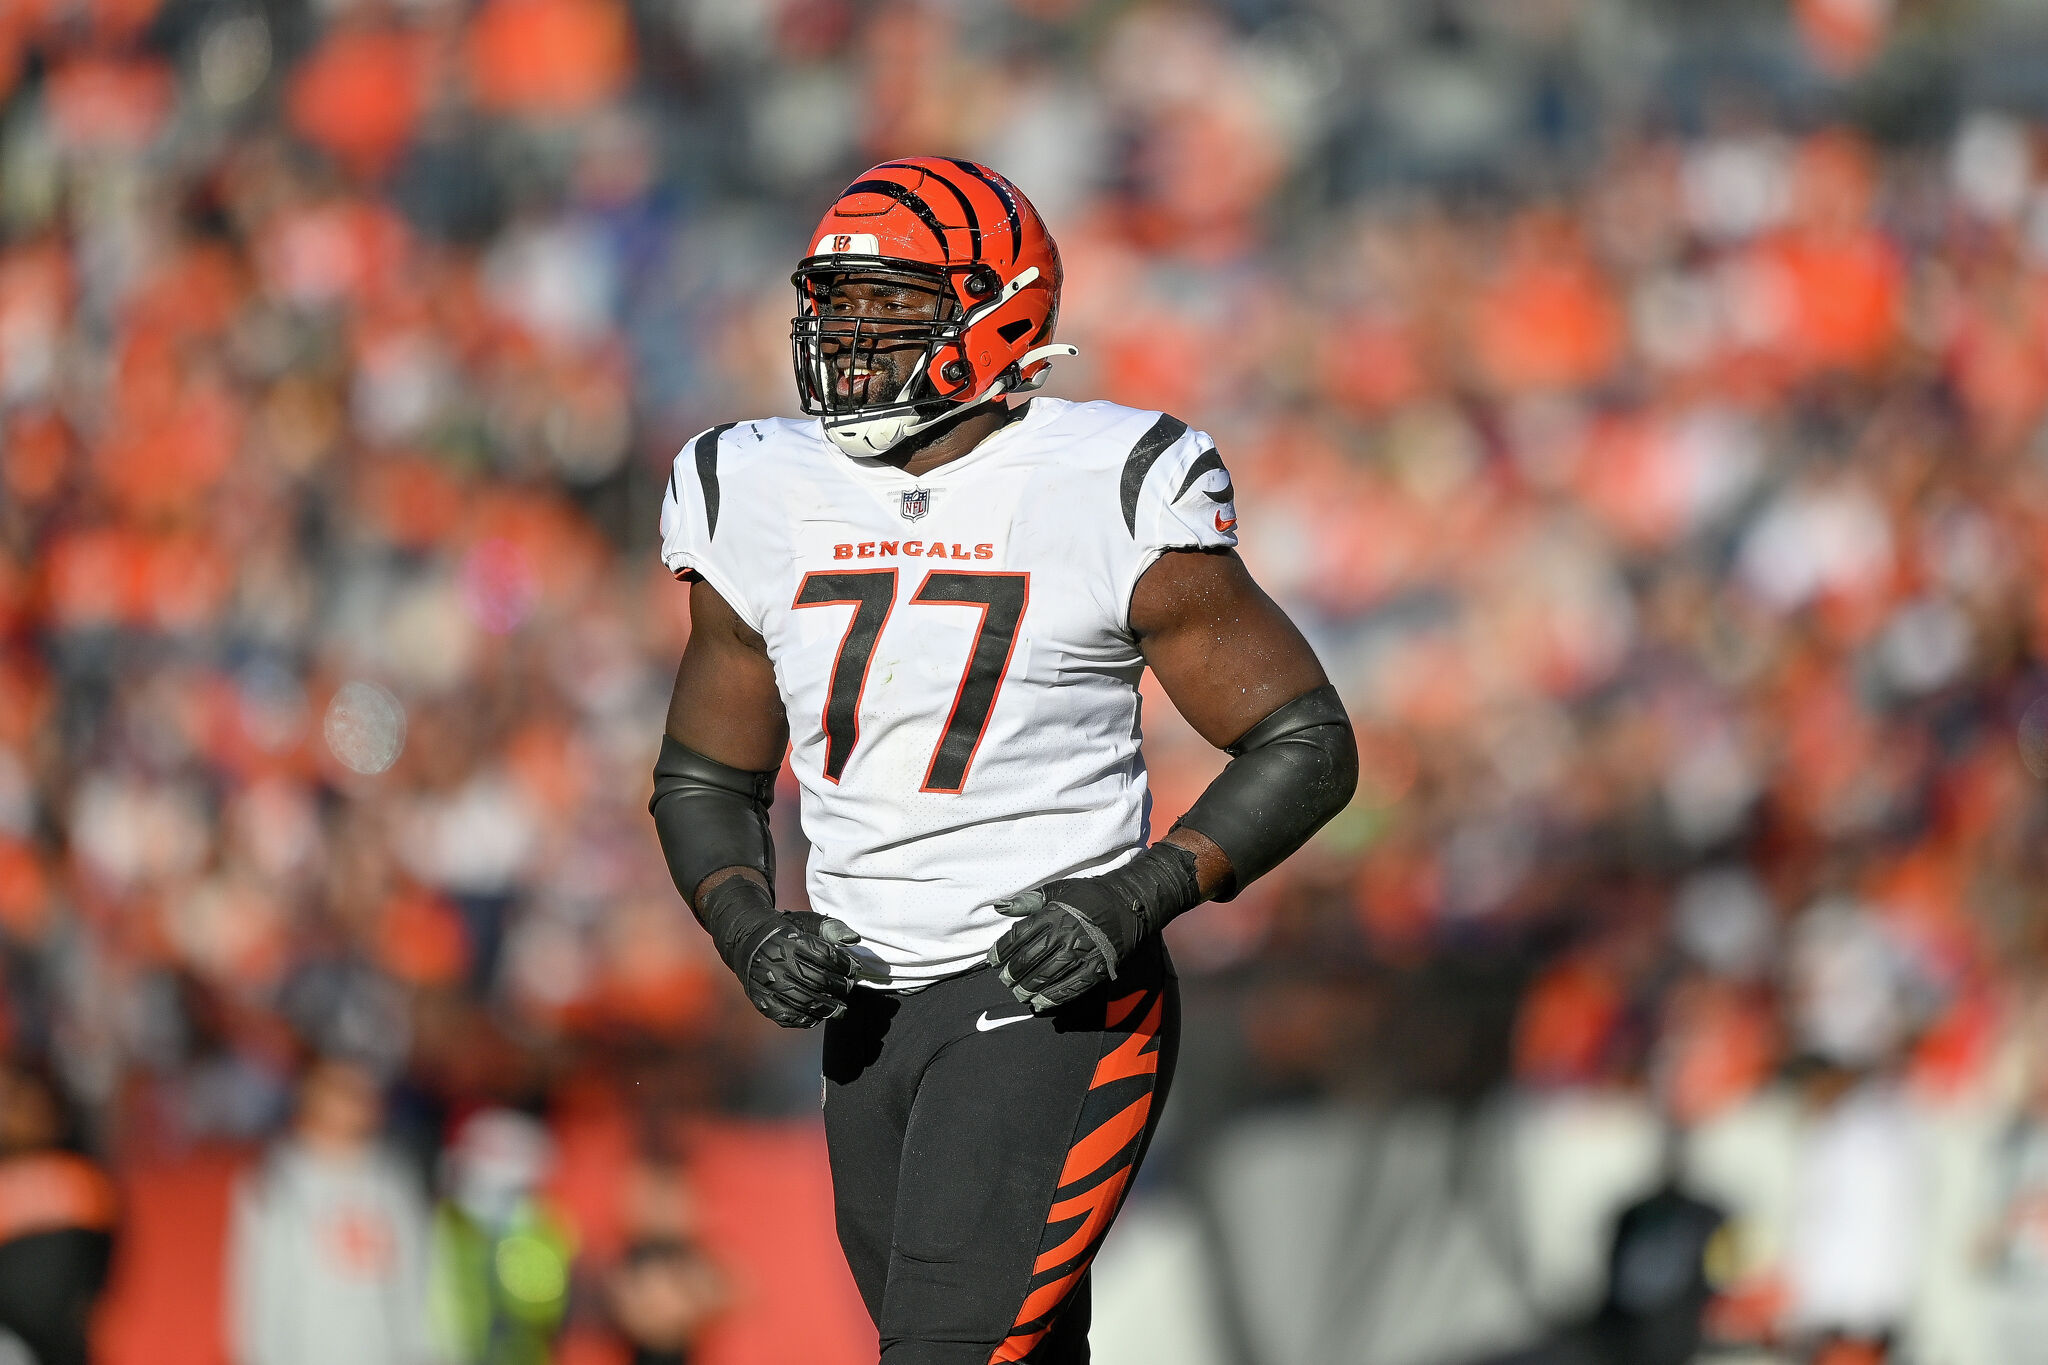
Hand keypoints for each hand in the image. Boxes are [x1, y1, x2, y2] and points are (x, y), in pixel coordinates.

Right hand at [737, 910, 869, 1026]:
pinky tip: (816, 1017)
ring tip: (839, 1009)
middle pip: (818, 981)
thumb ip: (831, 928)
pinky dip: (804, 1019)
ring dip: (827, 1008)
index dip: (845, 965)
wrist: (748, 941)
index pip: (827, 957)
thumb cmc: (785, 932)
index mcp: (791, 941)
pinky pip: (786, 1015)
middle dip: (839, 987)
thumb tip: (853, 940)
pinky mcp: (761, 999)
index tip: (854, 969)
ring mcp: (768, 983)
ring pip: (804, 1001)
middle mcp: (778, 963)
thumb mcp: (806, 922)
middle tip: (847, 988)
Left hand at [987, 877, 1148, 1012]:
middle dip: (1013, 972)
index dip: (1002, 950)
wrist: (1128, 903)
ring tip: (1020, 993)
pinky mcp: (1097, 967)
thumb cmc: (1090, 895)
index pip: (1019, 936)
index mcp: (1053, 914)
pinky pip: (1072, 987)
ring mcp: (1082, 952)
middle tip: (1005, 980)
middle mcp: (1065, 934)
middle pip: (1030, 959)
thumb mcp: (1058, 889)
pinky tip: (1041, 1003)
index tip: (992, 959)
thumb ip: (1028, 901)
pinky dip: (1054, 997)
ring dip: (1029, 987)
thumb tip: (1000, 907)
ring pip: (1048, 975)